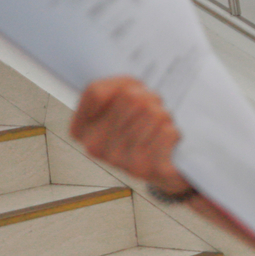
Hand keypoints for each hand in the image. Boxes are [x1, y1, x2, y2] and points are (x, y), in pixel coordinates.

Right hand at [69, 77, 188, 195]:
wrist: (161, 168)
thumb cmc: (138, 127)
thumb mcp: (118, 101)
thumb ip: (113, 87)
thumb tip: (128, 92)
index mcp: (81, 130)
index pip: (97, 91)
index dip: (121, 84)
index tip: (129, 93)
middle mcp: (95, 147)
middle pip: (130, 98)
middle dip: (149, 98)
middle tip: (151, 111)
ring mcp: (120, 162)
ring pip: (153, 113)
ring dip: (163, 115)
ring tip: (158, 127)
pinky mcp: (147, 170)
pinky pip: (168, 132)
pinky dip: (173, 131)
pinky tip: (166, 141)